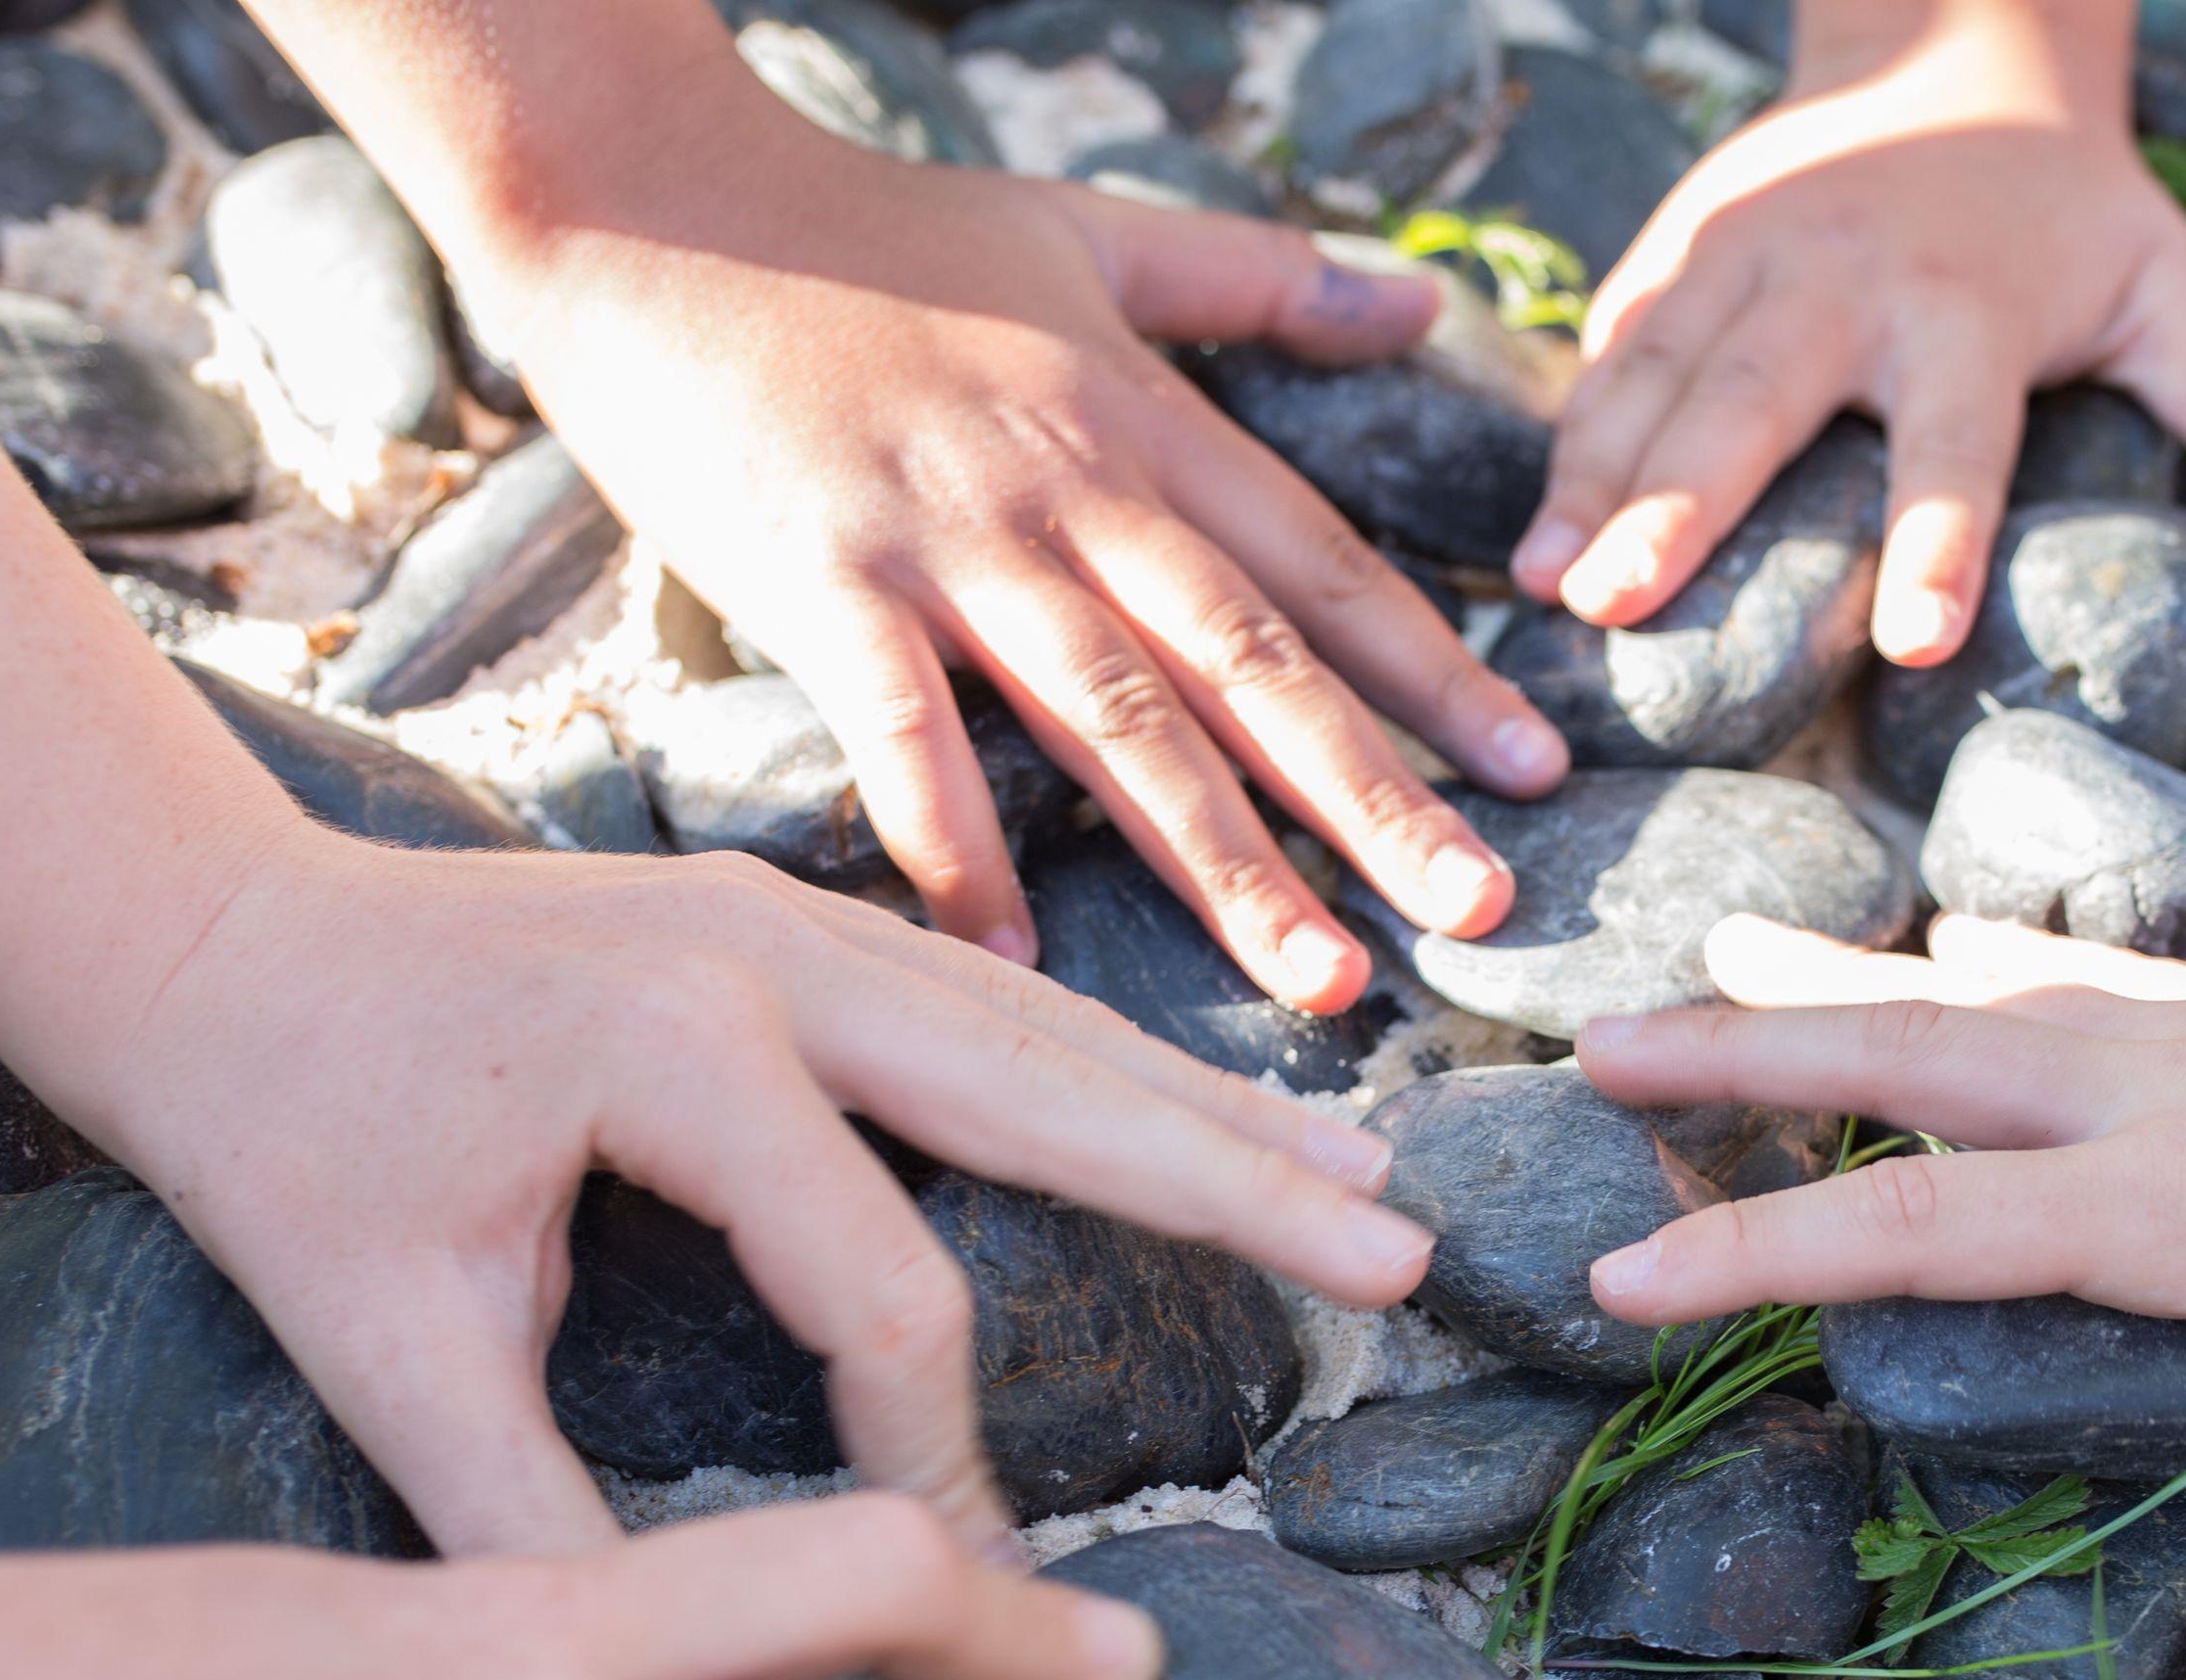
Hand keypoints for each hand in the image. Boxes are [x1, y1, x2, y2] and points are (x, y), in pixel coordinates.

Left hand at [85, 834, 1431, 1556]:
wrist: (200, 930)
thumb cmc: (279, 1137)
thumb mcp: (385, 1344)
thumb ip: (543, 1517)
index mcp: (680, 1049)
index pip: (884, 1287)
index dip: (942, 1460)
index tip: (980, 1605)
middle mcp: (772, 953)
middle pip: (1055, 1097)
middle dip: (1232, 1191)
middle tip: (1400, 1260)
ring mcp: (797, 918)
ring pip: (1054, 1034)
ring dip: (1213, 1116)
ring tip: (1367, 1182)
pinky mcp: (797, 924)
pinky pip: (1001, 1005)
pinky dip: (1123, 1070)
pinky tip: (1221, 1112)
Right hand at [458, 106, 1568, 1007]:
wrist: (646, 192)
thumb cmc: (864, 226)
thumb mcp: (1086, 233)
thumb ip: (1258, 278)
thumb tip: (1419, 305)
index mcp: (1142, 421)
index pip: (1321, 564)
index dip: (1438, 669)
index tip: (1540, 772)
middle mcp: (1071, 491)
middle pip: (1253, 664)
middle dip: (1378, 796)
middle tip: (1484, 914)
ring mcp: (948, 543)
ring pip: (1117, 724)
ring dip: (1226, 863)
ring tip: (1323, 981)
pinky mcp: (819, 582)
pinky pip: (904, 740)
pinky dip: (960, 854)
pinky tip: (1018, 972)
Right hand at [1507, 5, 2185, 663]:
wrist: (1949, 45)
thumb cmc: (2065, 208)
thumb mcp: (2162, 275)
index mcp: (1963, 307)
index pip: (1956, 441)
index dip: (1942, 539)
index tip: (1917, 641)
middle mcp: (1839, 279)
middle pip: (1751, 406)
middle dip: (1678, 507)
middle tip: (1617, 608)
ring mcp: (1741, 255)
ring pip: (1653, 377)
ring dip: (1592, 484)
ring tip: (1547, 587)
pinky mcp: (1676, 248)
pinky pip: (1613, 349)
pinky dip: (1568, 435)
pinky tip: (1531, 528)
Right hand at [1571, 913, 2185, 1679]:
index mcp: (2172, 1204)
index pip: (1914, 1228)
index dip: (1755, 1249)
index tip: (1617, 1273)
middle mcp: (2155, 1094)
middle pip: (1901, 1057)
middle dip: (1736, 1050)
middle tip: (1589, 1042)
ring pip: (1973, 999)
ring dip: (1832, 986)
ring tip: (1708, 959)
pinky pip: (2069, 985)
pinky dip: (1975, 969)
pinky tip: (1935, 946)